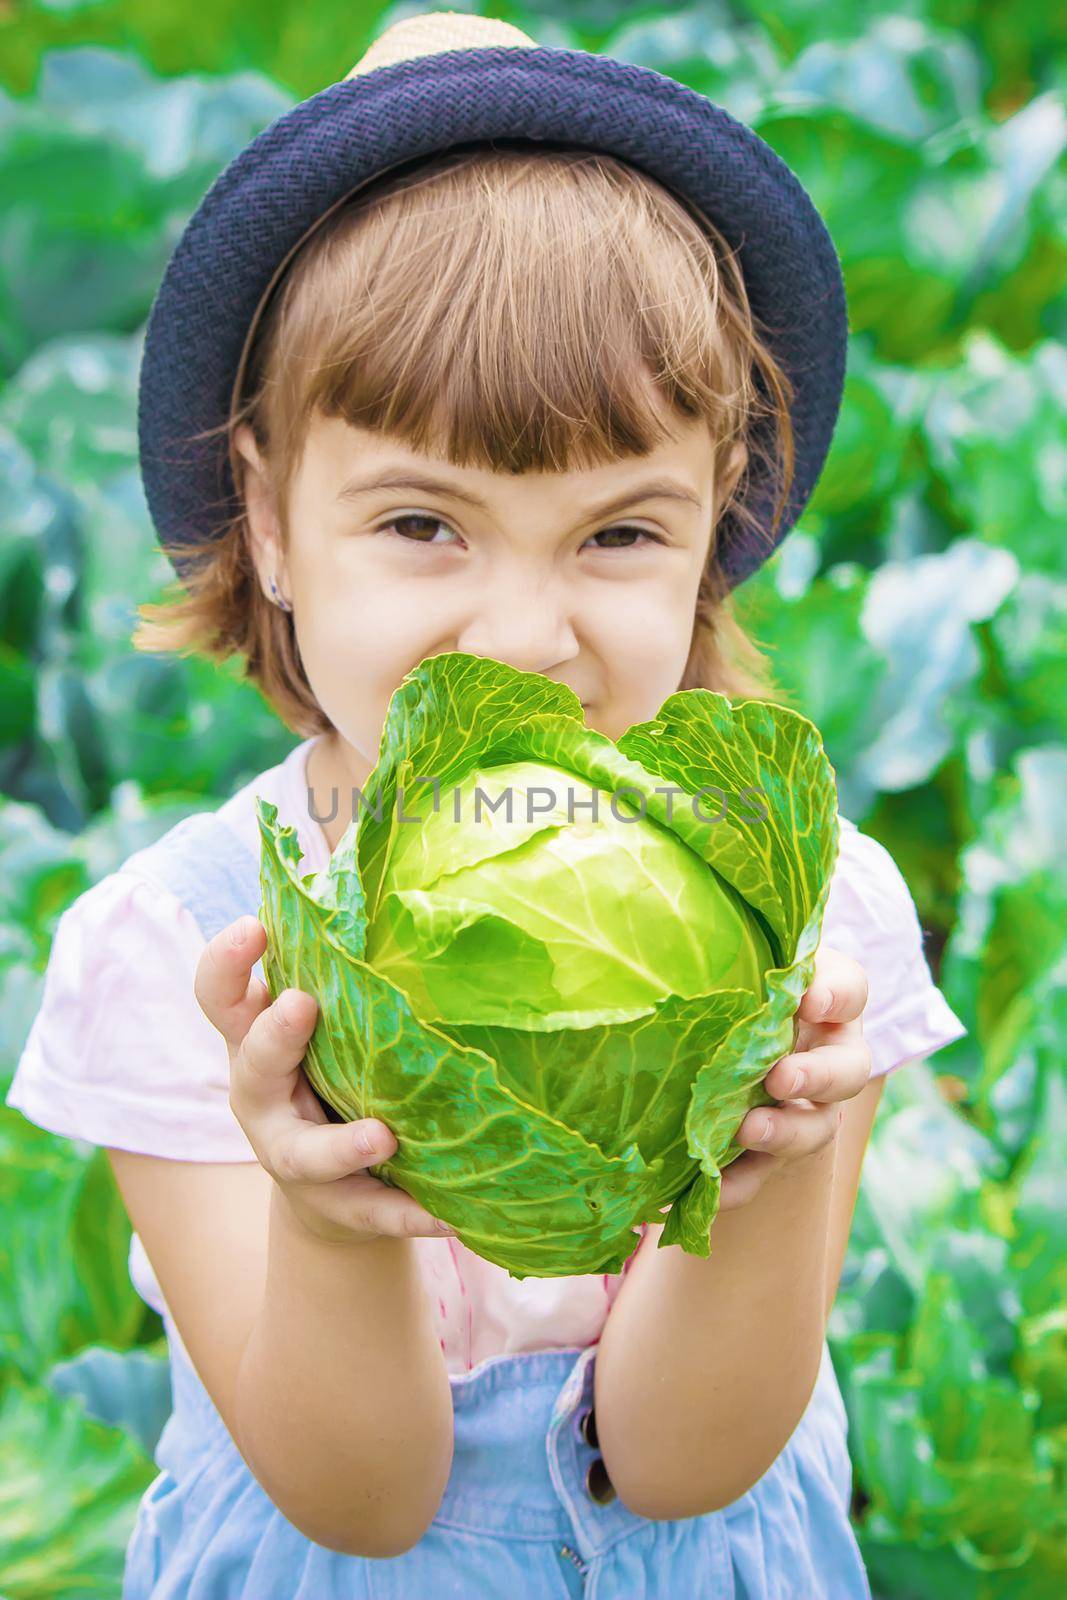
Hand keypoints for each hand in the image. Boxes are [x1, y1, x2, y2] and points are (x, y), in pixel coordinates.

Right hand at [194, 913, 457, 1245]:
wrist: (331, 1192)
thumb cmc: (329, 1073)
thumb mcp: (322, 1025)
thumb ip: (335, 970)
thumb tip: (374, 871)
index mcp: (256, 1040)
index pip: (219, 995)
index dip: (226, 962)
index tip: (255, 927)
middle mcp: (262, 1096)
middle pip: (251, 1067)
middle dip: (272, 1036)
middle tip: (302, 1004)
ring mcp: (291, 1155)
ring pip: (300, 1154)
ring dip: (339, 1144)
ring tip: (382, 1136)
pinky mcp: (334, 1205)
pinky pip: (368, 1211)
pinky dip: (405, 1213)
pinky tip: (447, 1215)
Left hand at [718, 945, 871, 1211]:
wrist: (701, 1046)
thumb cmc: (723, 981)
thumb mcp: (732, 956)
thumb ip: (722, 944)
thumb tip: (660, 910)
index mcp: (823, 998)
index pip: (849, 986)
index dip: (836, 993)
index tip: (808, 1000)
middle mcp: (827, 1053)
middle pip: (849, 1069)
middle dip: (817, 1075)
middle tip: (780, 1077)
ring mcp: (805, 1107)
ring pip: (816, 1127)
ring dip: (785, 1132)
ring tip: (747, 1130)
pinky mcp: (770, 1151)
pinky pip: (764, 1175)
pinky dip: (740, 1185)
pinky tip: (712, 1191)